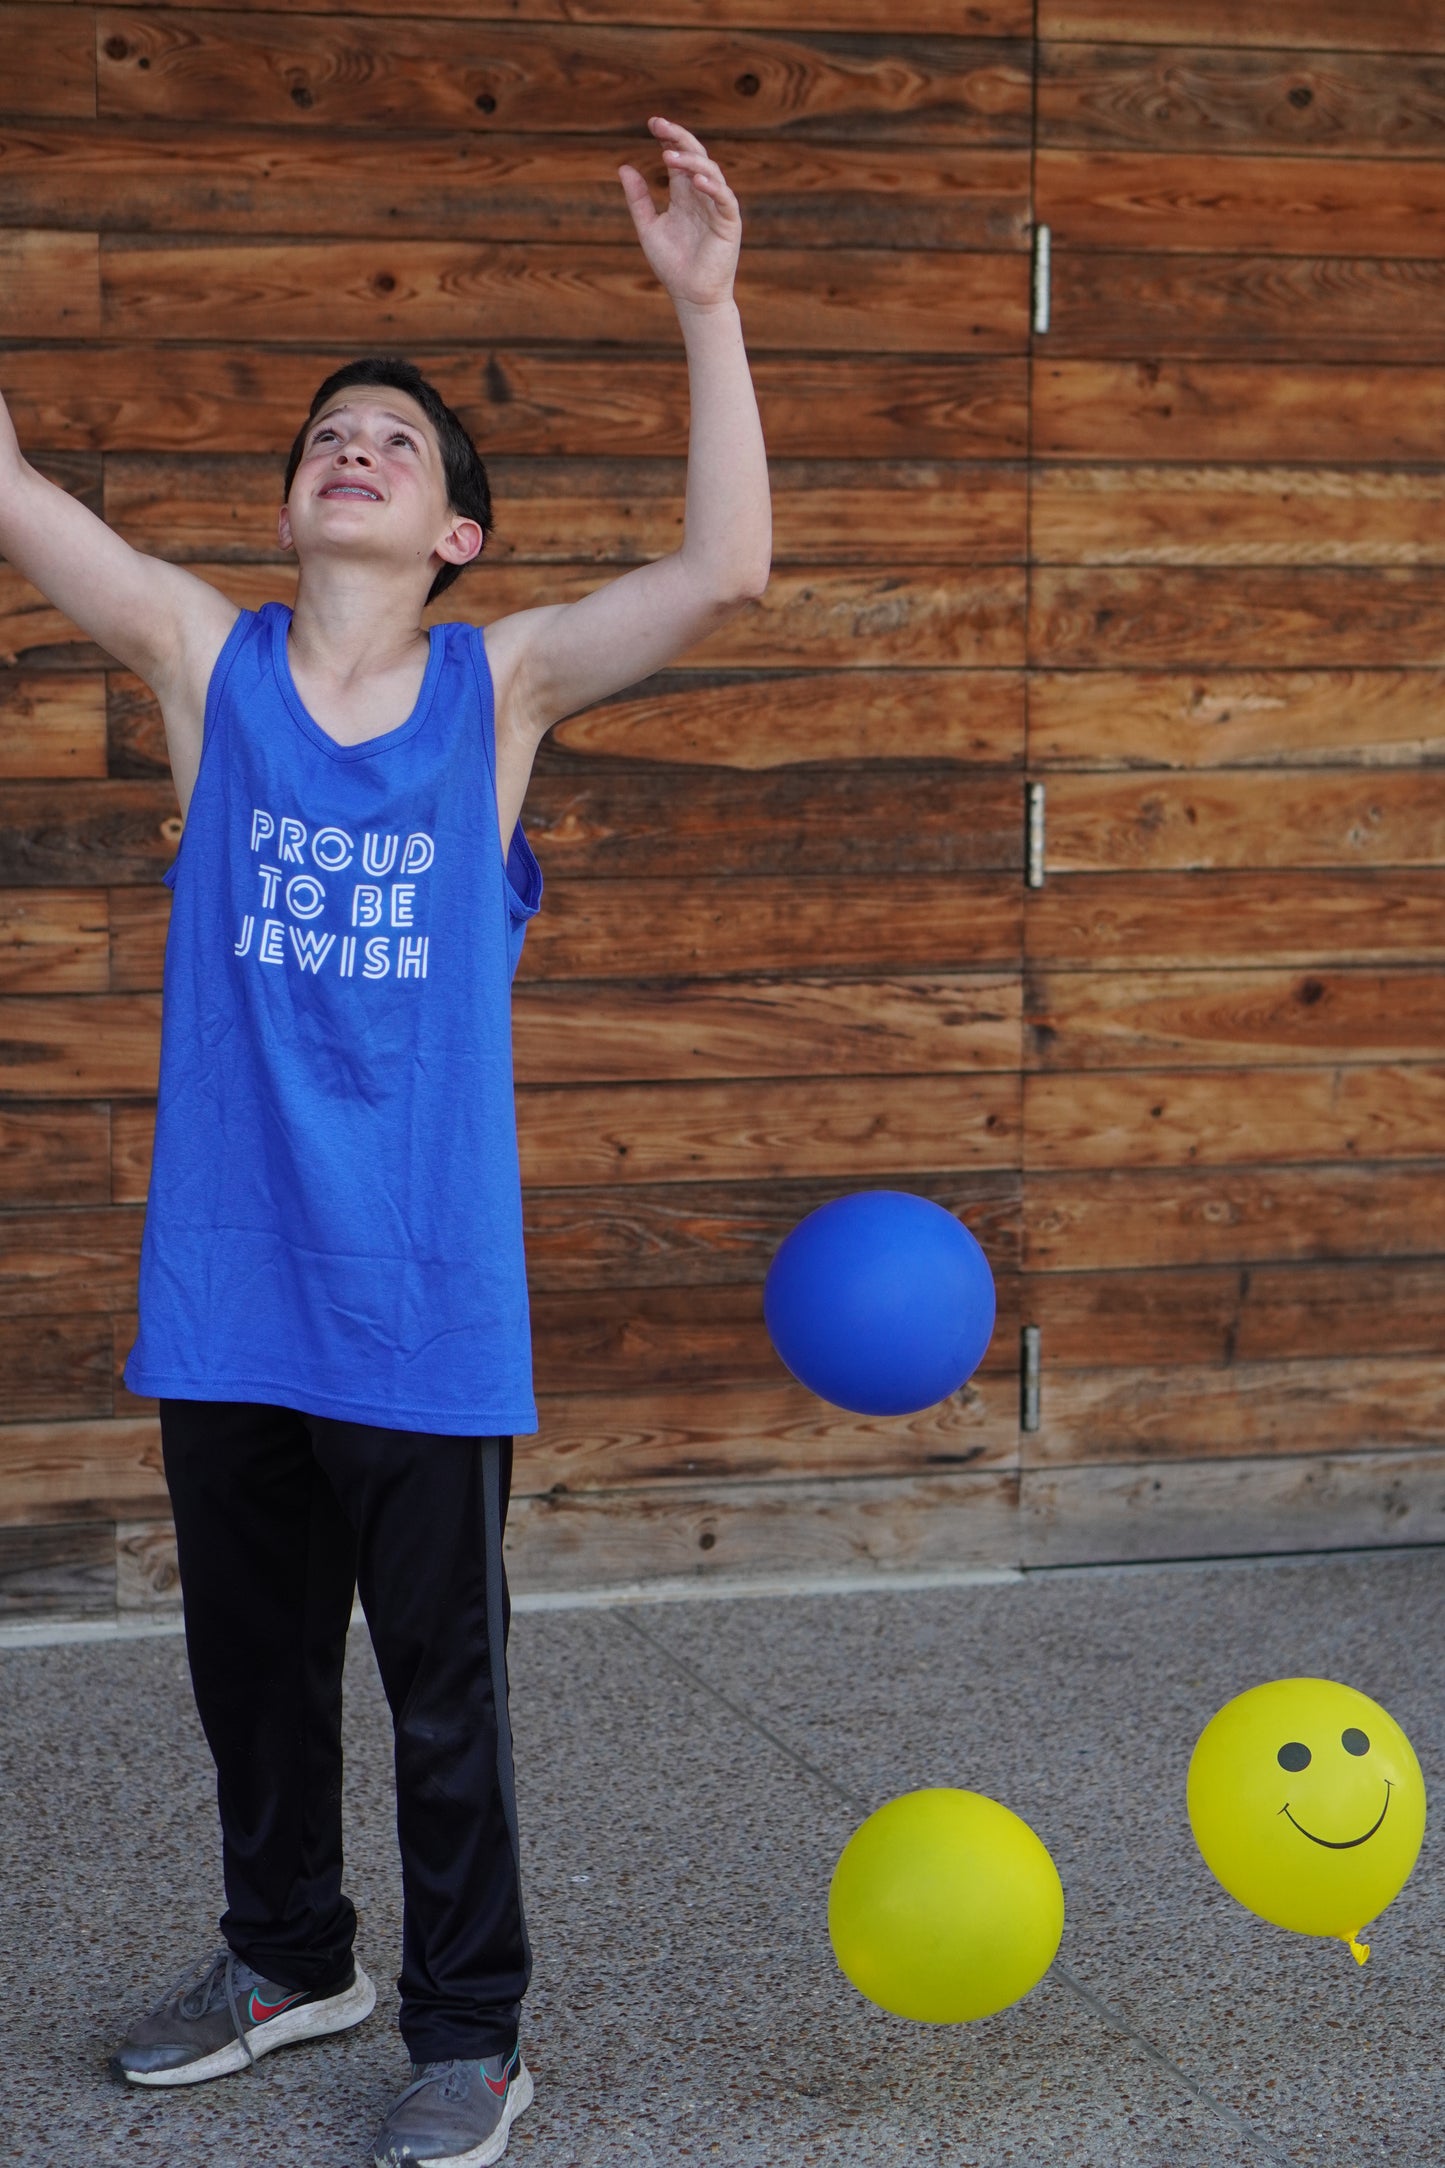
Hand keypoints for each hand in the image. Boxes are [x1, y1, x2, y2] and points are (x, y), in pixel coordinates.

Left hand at [618, 117, 741, 312]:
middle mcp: (701, 196)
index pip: (678, 158)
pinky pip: (724, 198)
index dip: (668, 138)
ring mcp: (717, 207)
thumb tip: (624, 167)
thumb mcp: (648, 227)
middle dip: (679, 138)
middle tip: (660, 126)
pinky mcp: (729, 223)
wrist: (692, 297)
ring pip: (710, 171)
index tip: (652, 124)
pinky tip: (695, 180)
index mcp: (684, 194)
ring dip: (691, 161)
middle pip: (696, 156)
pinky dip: (712, 187)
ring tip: (669, 156)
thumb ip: (638, 199)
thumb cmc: (672, 265)